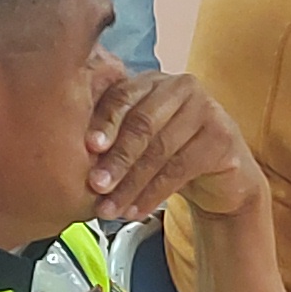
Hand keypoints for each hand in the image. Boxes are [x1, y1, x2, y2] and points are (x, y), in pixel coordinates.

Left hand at [86, 64, 260, 227]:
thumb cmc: (171, 155)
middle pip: (142, 123)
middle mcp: (182, 87)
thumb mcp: (138, 141)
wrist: (222, 180)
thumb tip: (67, 155)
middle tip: (96, 185)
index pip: (122, 95)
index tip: (87, 148)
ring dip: (131, 184)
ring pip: (160, 150)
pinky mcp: (222, 137)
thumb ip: (111, 137)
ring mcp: (207, 110)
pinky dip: (153, 194)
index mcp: (153, 81)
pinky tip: (136, 211)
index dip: (104, 122)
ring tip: (111, 208)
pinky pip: (180, 168)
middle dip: (116, 158)